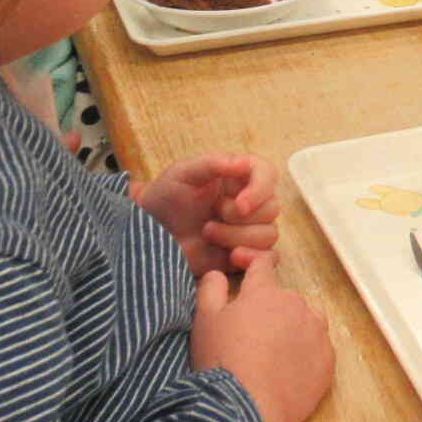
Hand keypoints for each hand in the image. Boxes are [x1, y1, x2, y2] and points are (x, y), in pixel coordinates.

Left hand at [138, 152, 280, 278]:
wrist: (149, 233)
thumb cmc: (166, 197)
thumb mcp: (183, 173)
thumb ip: (213, 163)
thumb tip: (244, 163)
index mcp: (239, 176)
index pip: (268, 174)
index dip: (259, 190)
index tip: (240, 205)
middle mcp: (250, 201)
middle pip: (271, 208)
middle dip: (238, 218)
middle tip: (207, 221)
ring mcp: (249, 228)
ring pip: (269, 234)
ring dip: (236, 237)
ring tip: (207, 234)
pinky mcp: (246, 253)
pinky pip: (268, 257)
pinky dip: (254, 258)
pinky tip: (232, 257)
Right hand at [191, 252, 332, 421]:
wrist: (248, 409)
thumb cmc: (222, 362)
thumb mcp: (205, 321)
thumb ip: (211, 289)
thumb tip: (218, 273)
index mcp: (266, 293)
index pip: (263, 264)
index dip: (251, 260)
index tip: (242, 263)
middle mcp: (297, 306)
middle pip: (283, 298)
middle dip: (267, 308)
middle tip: (247, 334)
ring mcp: (317, 333)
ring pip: (305, 321)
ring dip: (290, 329)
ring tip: (268, 354)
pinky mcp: (328, 361)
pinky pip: (317, 349)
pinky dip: (304, 354)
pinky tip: (286, 372)